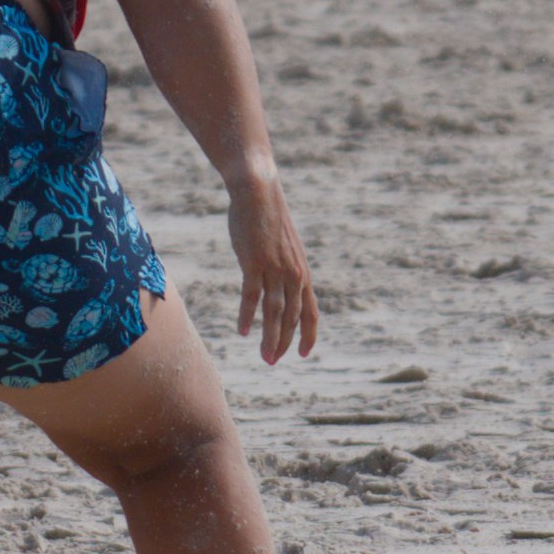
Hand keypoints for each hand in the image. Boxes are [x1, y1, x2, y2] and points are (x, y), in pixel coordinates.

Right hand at [226, 169, 316, 363]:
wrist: (259, 192)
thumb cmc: (268, 218)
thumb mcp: (283, 248)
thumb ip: (282, 268)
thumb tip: (276, 283)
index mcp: (302, 272)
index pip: (310, 312)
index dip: (308, 334)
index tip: (302, 353)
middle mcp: (293, 274)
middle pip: (292, 317)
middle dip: (284, 342)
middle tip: (272, 361)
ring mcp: (275, 269)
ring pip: (275, 312)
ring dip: (270, 337)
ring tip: (265, 358)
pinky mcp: (255, 263)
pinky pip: (252, 296)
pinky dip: (247, 315)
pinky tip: (243, 330)